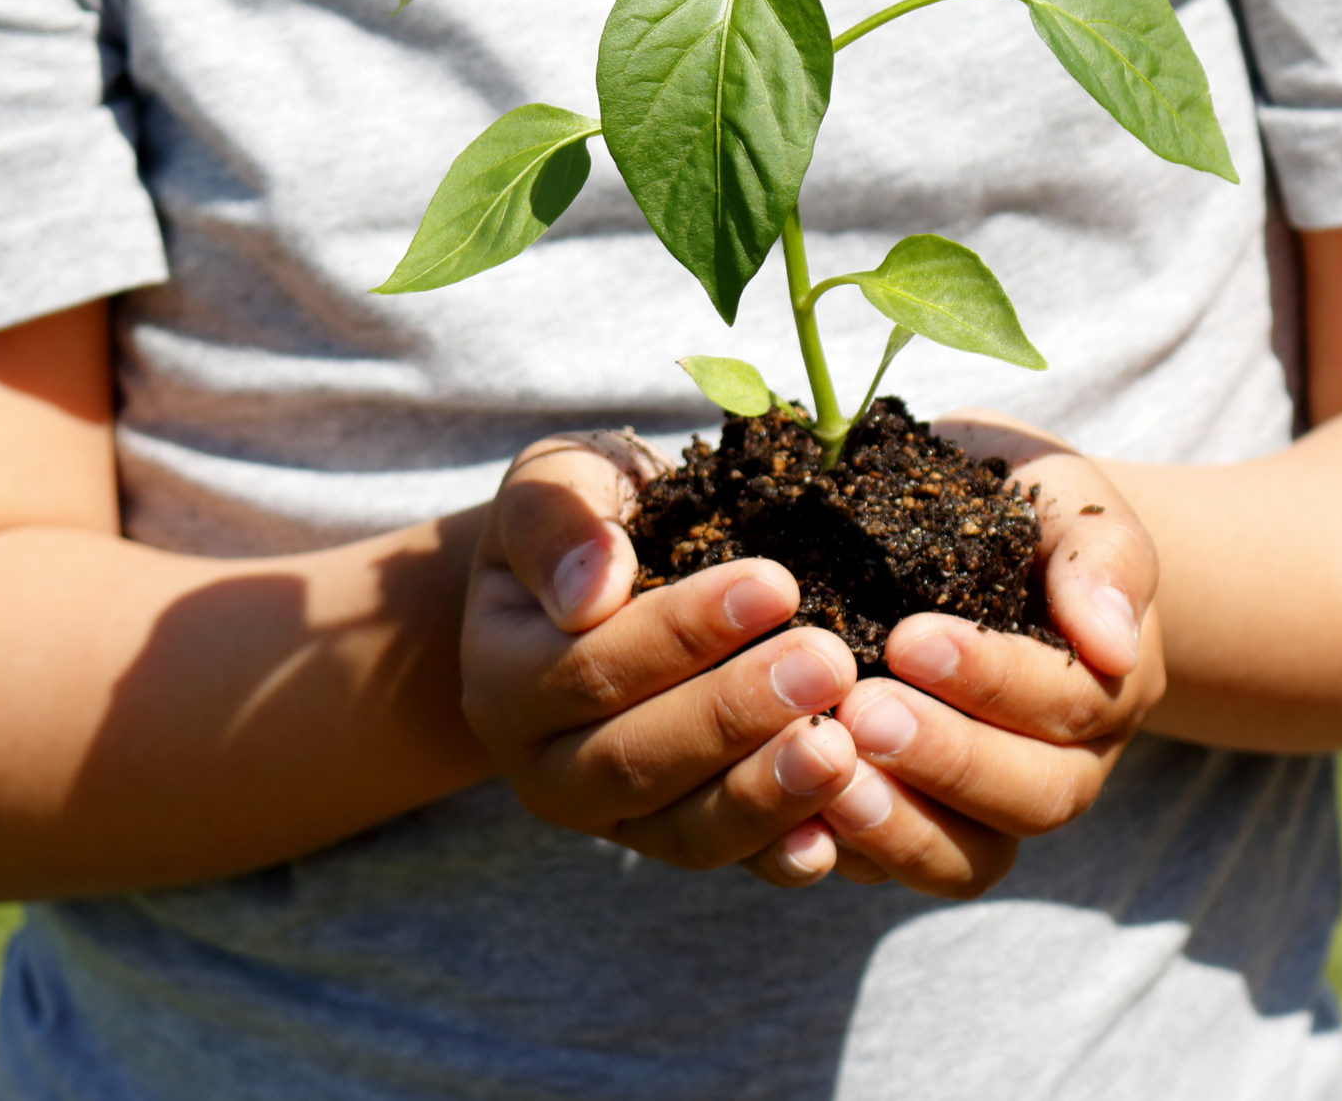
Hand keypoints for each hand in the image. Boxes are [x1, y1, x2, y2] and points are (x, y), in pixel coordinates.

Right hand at [457, 430, 866, 886]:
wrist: (603, 577)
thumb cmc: (591, 516)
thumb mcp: (557, 481)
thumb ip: (556, 519)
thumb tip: (591, 590)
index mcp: (501, 675)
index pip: (587, 666)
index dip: (682, 632)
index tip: (775, 584)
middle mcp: (542, 764)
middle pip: (633, 759)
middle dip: (734, 714)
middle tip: (828, 663)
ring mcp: (610, 816)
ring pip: (681, 828)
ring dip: (764, 792)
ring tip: (840, 747)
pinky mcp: (672, 840)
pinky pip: (726, 860)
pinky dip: (778, 853)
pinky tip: (834, 839)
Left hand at [818, 411, 1164, 897]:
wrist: (976, 530)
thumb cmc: (1019, 508)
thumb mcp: (1068, 500)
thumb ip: (1102, 557)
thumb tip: (1113, 643)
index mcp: (1104, 685)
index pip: (1066, 703)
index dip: (992, 680)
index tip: (909, 638)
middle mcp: (1062, 764)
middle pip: (1033, 797)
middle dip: (947, 759)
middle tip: (861, 711)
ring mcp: (990, 809)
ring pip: (970, 858)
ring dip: (901, 825)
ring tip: (831, 776)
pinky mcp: (916, 828)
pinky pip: (896, 870)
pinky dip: (849, 853)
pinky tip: (794, 818)